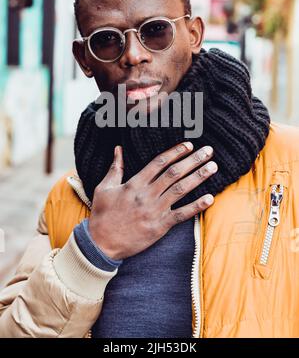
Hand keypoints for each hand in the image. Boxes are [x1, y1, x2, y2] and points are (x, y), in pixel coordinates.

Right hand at [89, 142, 217, 259]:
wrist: (101, 244)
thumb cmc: (102, 215)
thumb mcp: (104, 188)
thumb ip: (115, 168)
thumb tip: (118, 148)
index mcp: (134, 183)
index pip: (159, 162)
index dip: (176, 152)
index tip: (189, 145)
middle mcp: (147, 194)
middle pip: (174, 173)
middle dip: (193, 160)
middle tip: (208, 151)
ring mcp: (155, 210)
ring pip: (181, 189)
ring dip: (198, 177)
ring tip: (212, 166)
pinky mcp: (160, 226)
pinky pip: (182, 214)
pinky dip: (196, 206)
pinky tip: (210, 198)